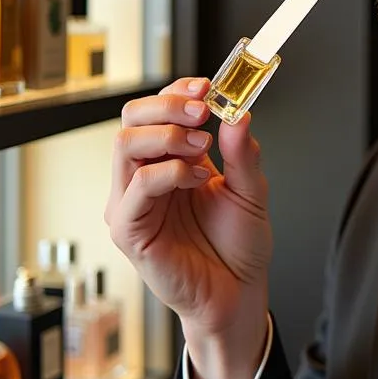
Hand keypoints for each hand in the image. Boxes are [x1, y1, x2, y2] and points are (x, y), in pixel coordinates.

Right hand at [107, 77, 271, 378]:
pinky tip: (198, 178)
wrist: (238, 293)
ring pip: (126, 145)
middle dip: (167, 105)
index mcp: (172, 161)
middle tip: (202, 111)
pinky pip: (136, 188)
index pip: (157, 111)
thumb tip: (238, 114)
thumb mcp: (251, 190)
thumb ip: (244, 153)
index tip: (207, 85)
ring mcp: (134, 202)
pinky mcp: (130, 230)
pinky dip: (168, 172)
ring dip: (168, 136)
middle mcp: (146, 177)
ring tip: (204, 148)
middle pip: (131, 119)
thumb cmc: (238, 245)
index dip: (177, 91)